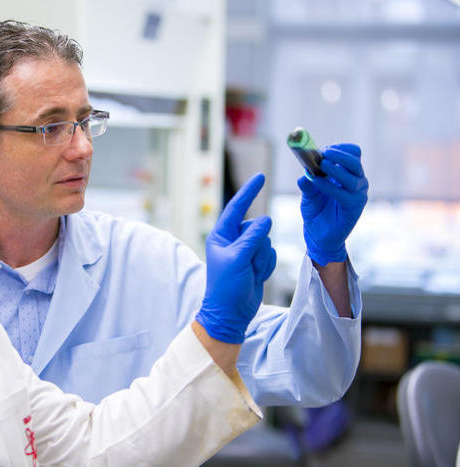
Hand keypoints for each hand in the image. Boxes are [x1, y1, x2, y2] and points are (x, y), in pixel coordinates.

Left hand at [195, 173, 276, 343]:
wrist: (231, 314)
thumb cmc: (226, 287)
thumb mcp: (237, 259)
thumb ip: (252, 237)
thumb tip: (266, 218)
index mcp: (220, 236)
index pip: (236, 208)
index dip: (248, 192)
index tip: (260, 177)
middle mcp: (233, 240)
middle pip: (257, 227)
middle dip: (257, 246)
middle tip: (246, 264)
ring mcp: (245, 251)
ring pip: (266, 242)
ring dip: (262, 258)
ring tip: (250, 273)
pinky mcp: (256, 262)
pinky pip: (271, 254)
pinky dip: (267, 266)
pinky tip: (256, 277)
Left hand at [298, 143, 368, 265]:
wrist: (318, 235)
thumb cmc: (316, 211)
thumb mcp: (308, 194)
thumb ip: (308, 182)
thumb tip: (305, 171)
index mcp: (346, 173)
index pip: (353, 153)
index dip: (341, 149)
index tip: (325, 148)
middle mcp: (356, 181)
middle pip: (355, 161)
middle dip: (339, 155)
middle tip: (323, 154)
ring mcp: (358, 194)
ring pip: (353, 175)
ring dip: (335, 168)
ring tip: (320, 166)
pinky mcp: (355, 207)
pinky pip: (345, 193)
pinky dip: (330, 186)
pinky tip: (317, 182)